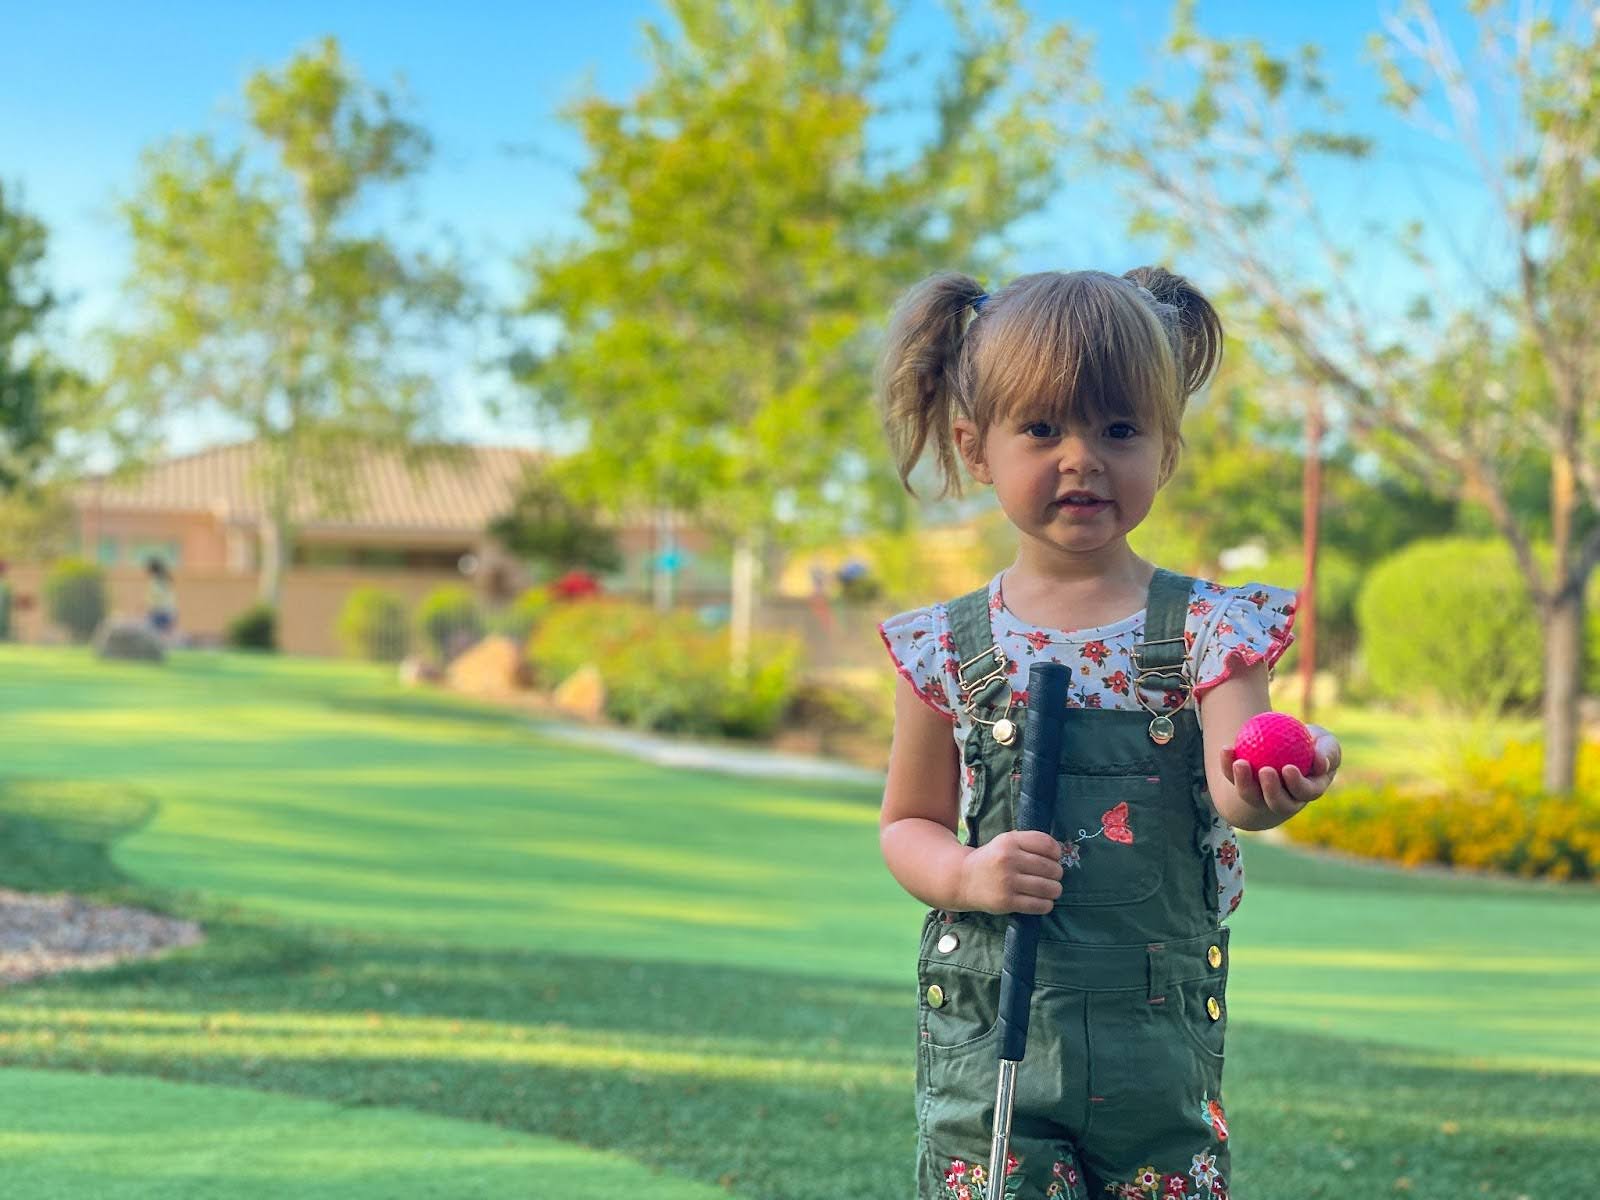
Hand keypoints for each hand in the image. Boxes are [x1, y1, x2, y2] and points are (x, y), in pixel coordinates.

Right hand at [957, 830, 1063, 914]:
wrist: (963, 879)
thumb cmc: (991, 859)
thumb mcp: (1005, 842)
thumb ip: (1028, 842)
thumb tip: (1058, 853)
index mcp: (1009, 841)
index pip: (1046, 844)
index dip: (1056, 852)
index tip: (1055, 858)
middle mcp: (1008, 860)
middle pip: (1050, 867)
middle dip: (1057, 873)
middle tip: (1053, 876)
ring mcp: (1007, 882)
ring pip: (1048, 888)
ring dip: (1055, 890)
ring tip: (1052, 890)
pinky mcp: (1007, 901)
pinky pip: (1038, 905)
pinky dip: (1046, 904)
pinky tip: (1043, 901)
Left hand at [1222, 723, 1341, 819]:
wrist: (1282, 741)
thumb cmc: (1311, 741)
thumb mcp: (1325, 742)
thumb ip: (1327, 751)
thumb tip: (1320, 762)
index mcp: (1308, 790)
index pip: (1304, 792)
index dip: (1297, 785)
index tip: (1288, 768)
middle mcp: (1285, 800)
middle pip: (1277, 802)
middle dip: (1271, 790)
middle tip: (1265, 770)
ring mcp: (1261, 795)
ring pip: (1251, 796)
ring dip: (1244, 782)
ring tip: (1240, 763)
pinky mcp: (1243, 786)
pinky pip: (1233, 778)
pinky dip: (1228, 765)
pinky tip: (1226, 749)